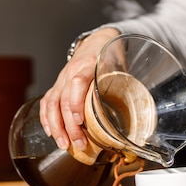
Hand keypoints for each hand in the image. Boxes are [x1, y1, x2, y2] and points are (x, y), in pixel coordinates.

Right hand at [40, 28, 119, 150]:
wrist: (98, 40)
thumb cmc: (112, 57)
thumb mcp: (121, 69)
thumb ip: (125, 88)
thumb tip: (138, 114)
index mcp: (89, 65)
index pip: (77, 82)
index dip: (76, 102)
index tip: (80, 121)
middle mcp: (71, 71)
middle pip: (63, 99)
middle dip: (69, 125)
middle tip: (79, 144)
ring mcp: (62, 78)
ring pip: (52, 103)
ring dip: (56, 126)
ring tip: (63, 145)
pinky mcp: (57, 85)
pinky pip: (47, 102)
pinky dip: (46, 118)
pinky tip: (51, 132)